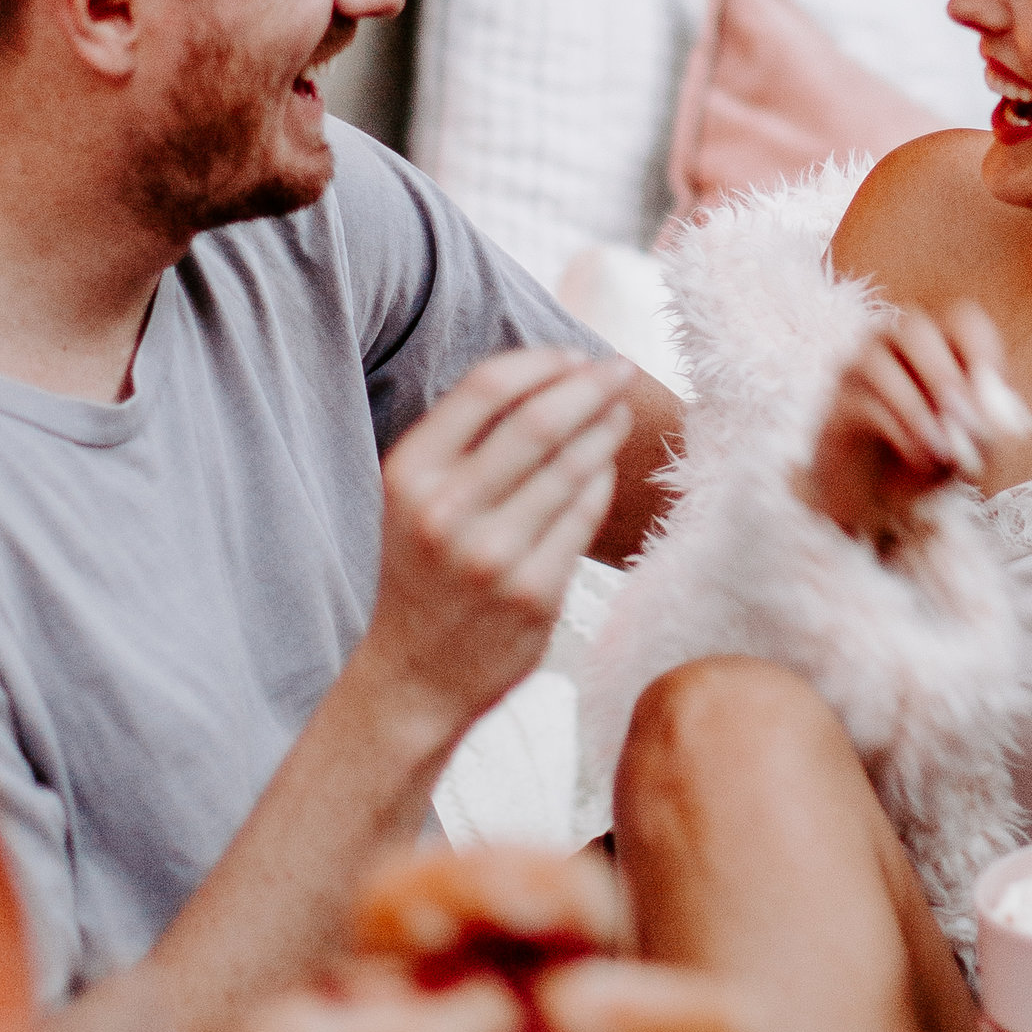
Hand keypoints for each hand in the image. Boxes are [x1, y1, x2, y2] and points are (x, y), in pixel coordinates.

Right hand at [363, 349, 632, 739]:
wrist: (415, 675)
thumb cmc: (425, 572)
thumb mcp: (416, 497)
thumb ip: (465, 440)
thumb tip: (550, 374)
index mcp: (410, 474)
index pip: (487, 387)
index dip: (541, 362)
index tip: (574, 356)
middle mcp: (446, 511)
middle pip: (539, 420)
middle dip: (592, 386)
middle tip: (621, 370)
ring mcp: (493, 556)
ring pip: (573, 467)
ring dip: (606, 429)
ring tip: (620, 414)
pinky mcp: (535, 593)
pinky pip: (586, 517)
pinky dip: (602, 483)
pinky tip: (604, 470)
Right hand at [802, 301, 1018, 547]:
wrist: (881, 499)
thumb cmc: (932, 458)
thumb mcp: (974, 449)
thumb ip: (989, 430)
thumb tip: (997, 415)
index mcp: (939, 343)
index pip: (961, 318)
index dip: (981, 349)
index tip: (994, 392)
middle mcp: (894, 344)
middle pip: (914, 328)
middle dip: (943, 372)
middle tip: (965, 419)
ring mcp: (859, 370)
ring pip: (878, 361)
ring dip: (917, 406)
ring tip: (944, 449)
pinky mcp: (837, 407)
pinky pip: (861, 403)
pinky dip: (897, 430)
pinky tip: (921, 456)